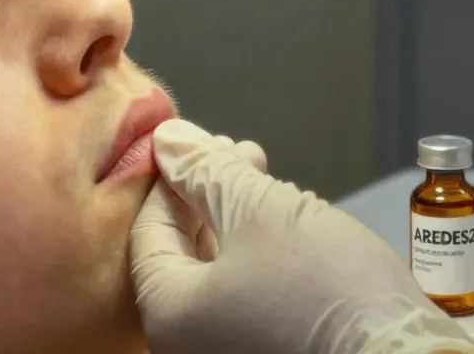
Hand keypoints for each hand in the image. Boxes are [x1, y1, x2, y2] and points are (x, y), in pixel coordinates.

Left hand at [130, 119, 473, 353]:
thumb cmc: (326, 288)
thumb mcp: (261, 210)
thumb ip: (206, 172)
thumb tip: (168, 140)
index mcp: (169, 315)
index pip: (147, 232)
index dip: (172, 177)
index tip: (196, 141)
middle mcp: (189, 345)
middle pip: (182, 252)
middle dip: (208, 191)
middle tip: (235, 150)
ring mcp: (230, 349)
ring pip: (216, 271)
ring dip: (235, 215)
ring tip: (263, 174)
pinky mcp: (268, 349)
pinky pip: (245, 295)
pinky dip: (257, 253)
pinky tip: (284, 220)